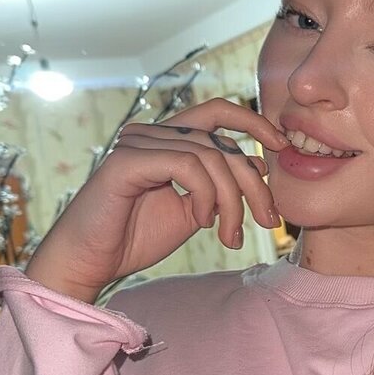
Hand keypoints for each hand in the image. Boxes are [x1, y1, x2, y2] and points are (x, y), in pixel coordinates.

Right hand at [24, 98, 289, 302]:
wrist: (91, 263)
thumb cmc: (135, 236)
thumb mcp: (194, 210)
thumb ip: (220, 186)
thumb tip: (259, 162)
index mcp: (168, 139)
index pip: (217, 112)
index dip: (254, 122)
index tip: (283, 146)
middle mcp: (152, 133)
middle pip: (222, 140)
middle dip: (254, 183)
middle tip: (268, 221)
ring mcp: (138, 144)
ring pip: (210, 156)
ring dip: (231, 200)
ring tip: (229, 235)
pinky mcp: (126, 162)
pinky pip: (186, 166)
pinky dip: (206, 195)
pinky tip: (203, 221)